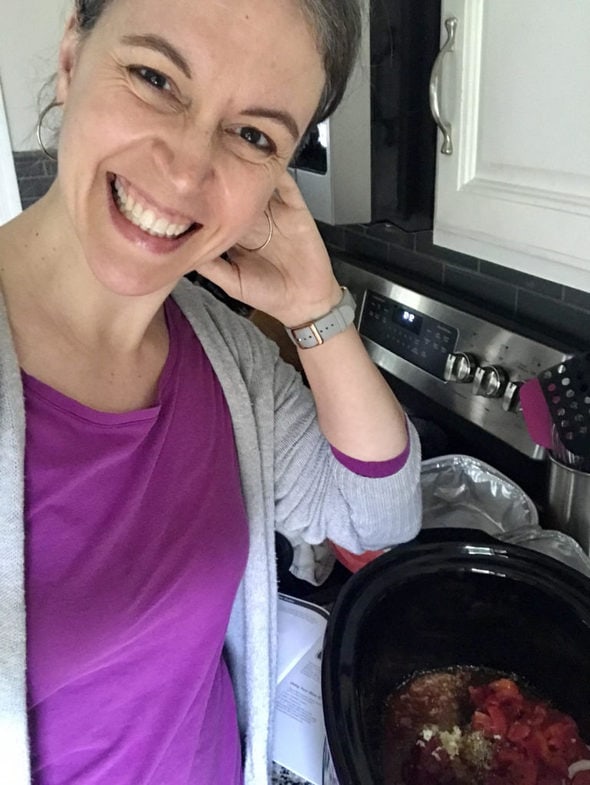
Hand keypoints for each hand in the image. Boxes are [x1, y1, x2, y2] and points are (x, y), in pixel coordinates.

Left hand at [196, 171, 341, 325]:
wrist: (305, 302)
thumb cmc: (269, 295)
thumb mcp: (232, 282)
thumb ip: (210, 266)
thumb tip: (182, 250)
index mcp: (237, 235)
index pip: (217, 210)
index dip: (204, 199)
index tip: (185, 186)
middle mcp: (255, 220)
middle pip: (236, 191)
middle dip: (223, 176)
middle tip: (205, 156)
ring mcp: (275, 212)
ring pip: (259, 184)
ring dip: (248, 167)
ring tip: (233, 149)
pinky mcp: (295, 209)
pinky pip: (287, 186)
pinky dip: (278, 173)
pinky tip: (266, 162)